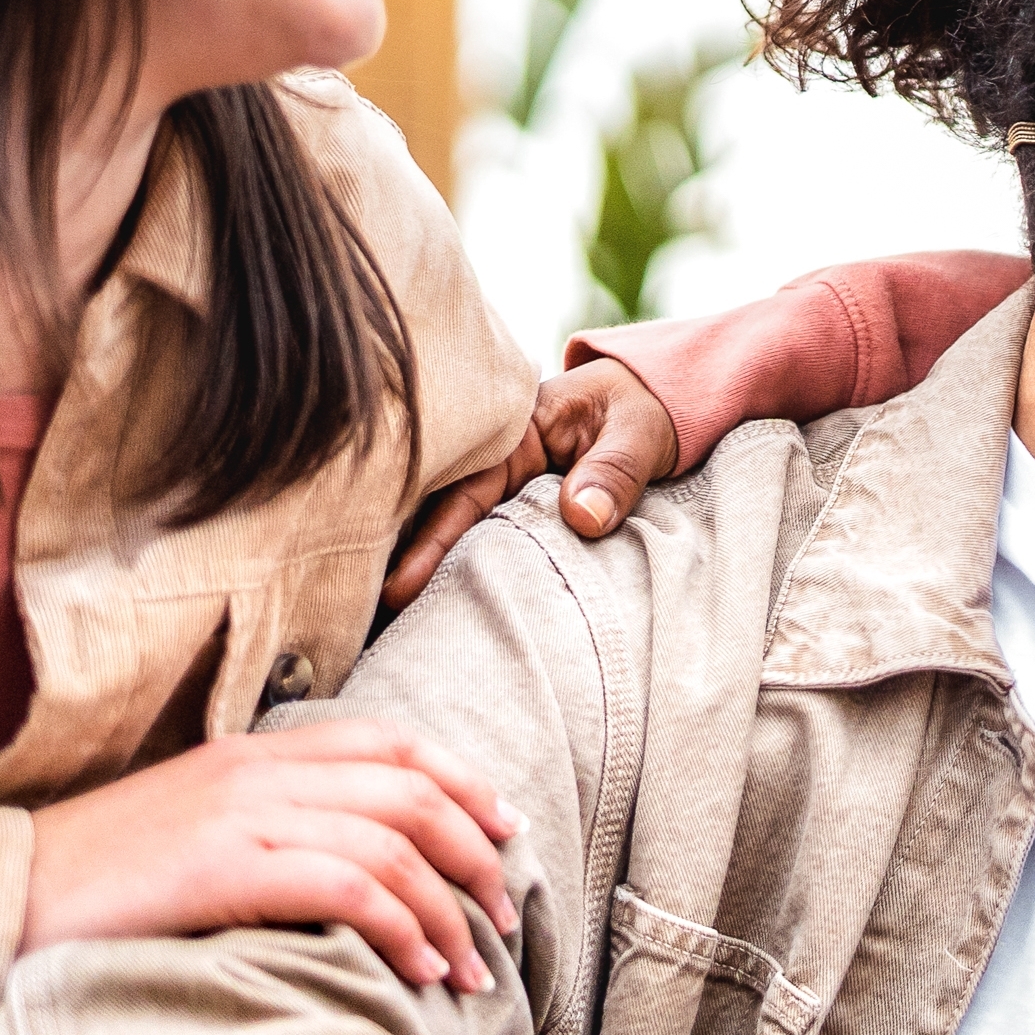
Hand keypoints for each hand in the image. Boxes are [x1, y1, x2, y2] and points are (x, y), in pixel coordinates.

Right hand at [24, 722, 521, 994]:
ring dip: (446, 908)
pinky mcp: (222, 868)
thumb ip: (266, 825)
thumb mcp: (191, 830)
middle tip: (503, 911)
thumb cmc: (95, 883)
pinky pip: (346, 887)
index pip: (389, 743)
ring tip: (472, 965)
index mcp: (254, 752)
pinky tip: (417, 967)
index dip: (463, 780)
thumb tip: (354, 867)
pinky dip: (398, 926)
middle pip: (409, 789)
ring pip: (391, 841)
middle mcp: (258, 771)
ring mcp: (241, 814)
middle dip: (474, 851)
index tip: (506, 826)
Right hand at [376, 360, 680, 610]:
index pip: (462, 492)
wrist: (662, 402)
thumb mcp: (639, 432)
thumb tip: (584, 517)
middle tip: (372, 623)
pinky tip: (433, 614)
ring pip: (457, 535)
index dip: (430, 541)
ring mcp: (503, 488)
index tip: (401, 589)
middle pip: (440, 517)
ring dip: (428, 575)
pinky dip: (461, 572)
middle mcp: (496, 462)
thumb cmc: (645, 410)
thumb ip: (615, 470)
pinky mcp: (516, 510)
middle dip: (405, 566)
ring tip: (383, 632)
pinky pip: (484, 542)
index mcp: (513, 434)